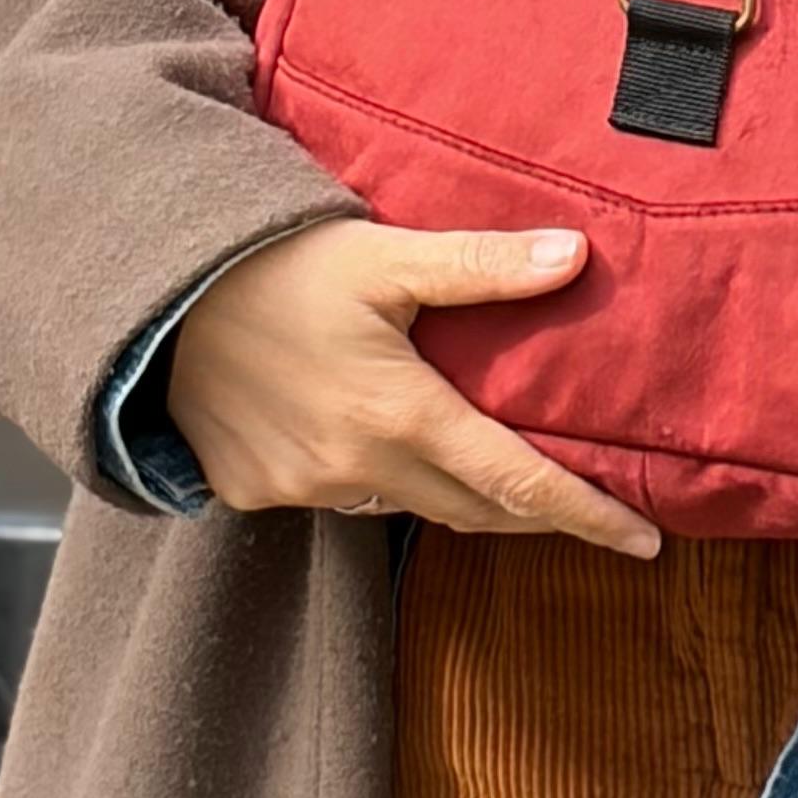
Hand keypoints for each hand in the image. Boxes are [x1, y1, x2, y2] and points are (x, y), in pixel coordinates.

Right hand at [164, 220, 659, 558]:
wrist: (151, 294)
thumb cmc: (275, 265)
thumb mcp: (384, 255)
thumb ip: (481, 266)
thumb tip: (576, 257)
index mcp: (402, 414)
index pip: (520, 483)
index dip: (588, 516)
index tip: (647, 543)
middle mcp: (358, 468)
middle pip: (473, 509)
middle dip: (534, 513)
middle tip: (589, 509)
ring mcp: (303, 488)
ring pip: (407, 506)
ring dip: (454, 492)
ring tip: (493, 466)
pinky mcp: (255, 491)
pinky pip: (337, 501)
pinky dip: (373, 481)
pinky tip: (375, 441)